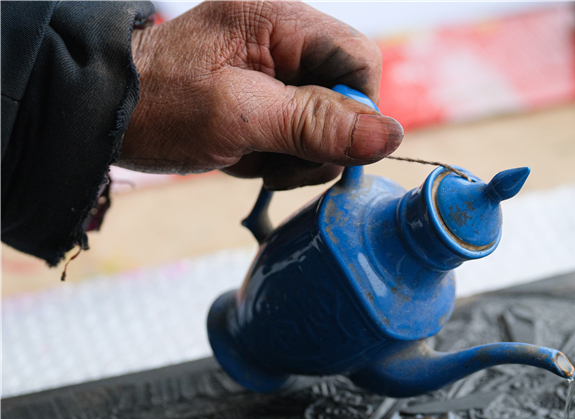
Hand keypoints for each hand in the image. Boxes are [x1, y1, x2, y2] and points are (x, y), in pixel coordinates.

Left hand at [118, 1, 402, 188]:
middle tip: (274, 158)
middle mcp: (284, 39)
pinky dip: (277, 155)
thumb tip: (391, 134)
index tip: (317, 145)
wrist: (99, 113)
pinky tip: (244, 154)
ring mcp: (273, 69)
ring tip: (249, 155)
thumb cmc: (159, 105)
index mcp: (280, 22)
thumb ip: (318, 125)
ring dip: (296, 154)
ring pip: (326, 122)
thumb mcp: (240, 118)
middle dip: (318, 141)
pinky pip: (298, 132)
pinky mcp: (263, 96)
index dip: (353, 110)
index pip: (360, 61)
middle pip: (346, 95)